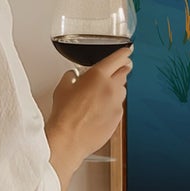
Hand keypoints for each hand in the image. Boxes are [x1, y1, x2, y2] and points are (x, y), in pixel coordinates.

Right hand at [46, 47, 131, 190]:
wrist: (69, 138)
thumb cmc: (64, 114)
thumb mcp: (62, 88)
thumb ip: (71, 77)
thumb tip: (73, 75)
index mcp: (98, 75)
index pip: (118, 58)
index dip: (124, 53)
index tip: (127, 51)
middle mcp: (111, 88)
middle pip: (124, 73)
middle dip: (120, 70)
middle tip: (115, 71)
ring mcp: (117, 104)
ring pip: (122, 90)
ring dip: (115, 89)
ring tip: (100, 96)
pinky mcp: (118, 118)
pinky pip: (118, 107)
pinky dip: (112, 105)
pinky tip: (99, 111)